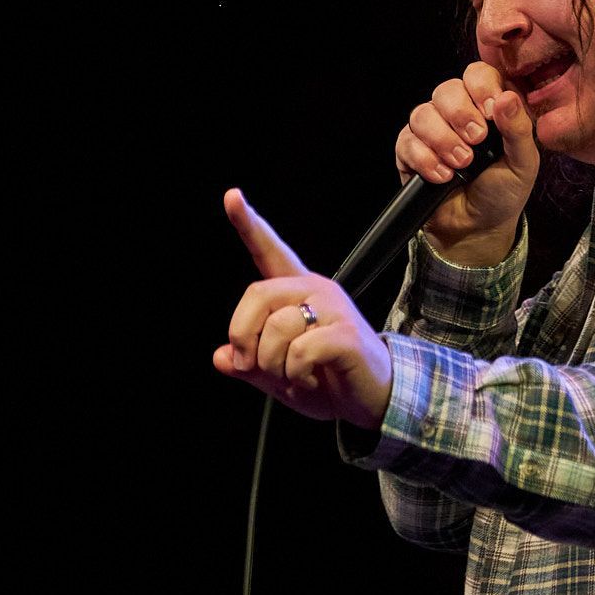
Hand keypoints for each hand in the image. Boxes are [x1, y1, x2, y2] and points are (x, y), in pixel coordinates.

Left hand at [213, 189, 392, 429]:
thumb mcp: (278, 375)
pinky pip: (299, 351)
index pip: (269, 251)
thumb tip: (220, 358)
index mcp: (297, 292)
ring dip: (273, 365)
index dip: (248, 224)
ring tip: (293, 376)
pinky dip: (296, 374)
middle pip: (257, 294)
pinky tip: (310, 379)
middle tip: (250, 366)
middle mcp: (316, 290)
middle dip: (242, 335)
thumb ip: (249, 365)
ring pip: (276, 327)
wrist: (374, 398)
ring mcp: (333, 308)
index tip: (231, 196)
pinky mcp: (345, 332)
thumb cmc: (328, 380)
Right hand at [395, 61, 537, 263]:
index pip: (478, 74)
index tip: (490, 112)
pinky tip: (442, 176)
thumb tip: (507, 97)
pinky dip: (424, 159)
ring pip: (422, 113)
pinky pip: (406, 141)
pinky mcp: (410, 151)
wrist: (477, 229)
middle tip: (476, 142)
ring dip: (442, 140)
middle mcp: (458, 113)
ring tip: (461, 164)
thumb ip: (519, 128)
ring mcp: (432, 131)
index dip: (481, 87)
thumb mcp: (524, 163)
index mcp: (488, 107)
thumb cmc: (503, 192)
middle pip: (446, 89)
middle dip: (460, 115)